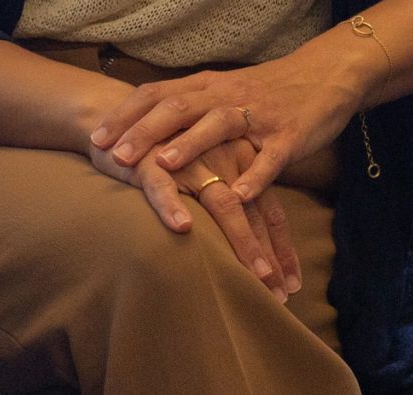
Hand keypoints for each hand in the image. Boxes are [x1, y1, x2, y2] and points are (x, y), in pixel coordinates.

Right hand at [87, 131, 298, 297]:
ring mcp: (189, 159)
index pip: (270, 210)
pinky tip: (183, 228)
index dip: (282, 249)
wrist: (120, 117)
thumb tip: (256, 251)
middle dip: (267, 257)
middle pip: (253, 213)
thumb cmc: (169, 152)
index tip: (291, 286)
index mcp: (240, 160)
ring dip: (241, 241)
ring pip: (221, 203)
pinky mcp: (151, 160)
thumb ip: (231, 202)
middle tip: (278, 296)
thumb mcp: (208, 173)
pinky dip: (172, 206)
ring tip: (254, 276)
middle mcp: (222, 157)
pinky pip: (164, 186)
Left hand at [90, 43, 368, 204]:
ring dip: (191, 145)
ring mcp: (258, 115)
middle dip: (145, 131)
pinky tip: (239, 196)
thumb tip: (139, 131)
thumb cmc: (264, 92)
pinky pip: (270, 157)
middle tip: (116, 156)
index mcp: (206, 86)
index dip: (125, 116)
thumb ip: (186, 109)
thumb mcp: (219, 93)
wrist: (325, 76)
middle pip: (179, 107)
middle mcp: (226, 95)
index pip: (156, 95)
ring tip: (166, 166)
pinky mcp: (289, 135)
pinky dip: (255, 176)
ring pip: (219, 125)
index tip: (95, 139)